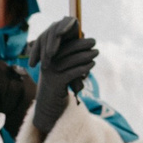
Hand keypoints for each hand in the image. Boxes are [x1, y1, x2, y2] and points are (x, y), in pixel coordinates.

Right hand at [30, 20, 98, 137]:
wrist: (49, 104)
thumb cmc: (60, 84)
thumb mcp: (63, 69)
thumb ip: (70, 57)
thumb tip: (84, 42)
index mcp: (48, 58)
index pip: (62, 45)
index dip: (76, 40)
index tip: (89, 38)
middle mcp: (47, 63)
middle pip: (66, 51)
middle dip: (81, 45)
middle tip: (94, 42)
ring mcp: (51, 73)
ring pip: (70, 61)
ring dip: (85, 55)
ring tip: (96, 53)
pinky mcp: (57, 82)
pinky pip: (72, 72)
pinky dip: (83, 67)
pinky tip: (91, 64)